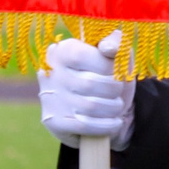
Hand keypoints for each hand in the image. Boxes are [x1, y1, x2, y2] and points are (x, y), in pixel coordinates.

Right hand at [40, 32, 132, 147]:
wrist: (97, 107)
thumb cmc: (107, 75)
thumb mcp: (115, 54)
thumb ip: (116, 42)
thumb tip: (109, 48)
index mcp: (62, 50)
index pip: (83, 55)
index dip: (107, 66)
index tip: (116, 71)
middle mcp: (51, 73)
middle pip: (89, 83)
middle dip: (114, 89)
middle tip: (118, 91)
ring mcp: (50, 98)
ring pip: (90, 106)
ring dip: (113, 108)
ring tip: (117, 105)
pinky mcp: (54, 121)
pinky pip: (85, 126)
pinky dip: (107, 125)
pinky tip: (114, 121)